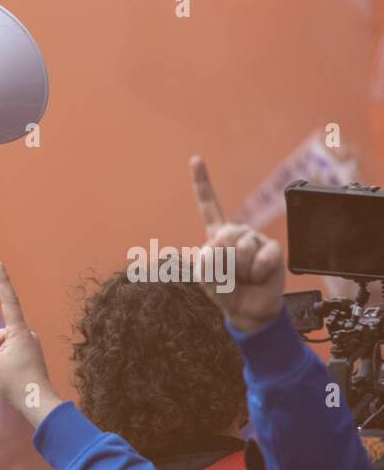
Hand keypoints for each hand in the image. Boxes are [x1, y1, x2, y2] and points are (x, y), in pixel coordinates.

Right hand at [0, 264, 61, 426]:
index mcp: (18, 331)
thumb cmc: (17, 382)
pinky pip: (6, 361)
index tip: (0, 265)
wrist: (38, 405)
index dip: (3, 283)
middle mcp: (25, 336)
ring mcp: (27, 349)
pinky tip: (0, 386)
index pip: (8, 301)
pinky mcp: (27, 362)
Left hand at [189, 157, 285, 331]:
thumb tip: (216, 244)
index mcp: (215, 236)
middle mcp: (236, 233)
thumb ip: (207, 263)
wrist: (250, 310)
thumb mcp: (207, 279)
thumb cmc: (227, 292)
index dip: (202, 183)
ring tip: (244, 276)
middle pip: (224, 236)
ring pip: (242, 248)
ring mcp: (254, 240)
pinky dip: (257, 273)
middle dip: (223, 261)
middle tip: (229, 274)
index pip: (209, 206)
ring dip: (240, 269)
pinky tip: (259, 277)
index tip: (196, 159)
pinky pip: (262, 258)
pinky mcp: (272, 250)